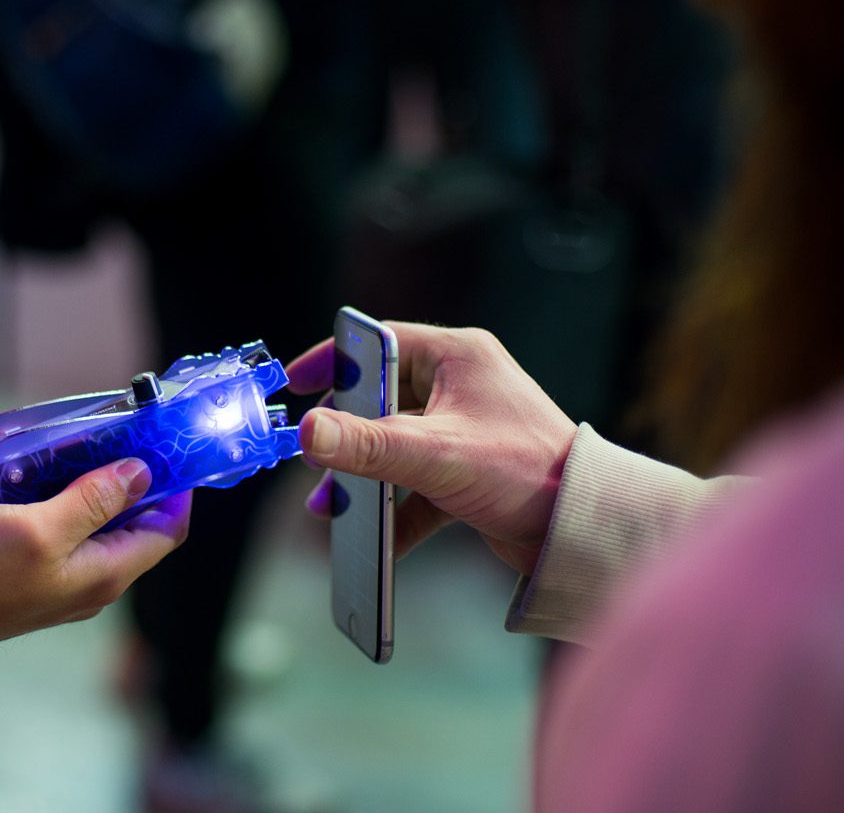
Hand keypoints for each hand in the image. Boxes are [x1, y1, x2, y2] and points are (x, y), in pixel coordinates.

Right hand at [0, 456, 189, 705]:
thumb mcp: (42, 530)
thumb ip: (95, 501)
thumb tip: (143, 474)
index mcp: (104, 569)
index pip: (166, 526)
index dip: (175, 484)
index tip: (162, 440)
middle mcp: (84, 568)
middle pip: (115, 504)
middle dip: (94, 459)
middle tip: (77, 422)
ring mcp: (47, 561)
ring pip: (58, 495)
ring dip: (27, 464)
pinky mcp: (11, 553)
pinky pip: (15, 505)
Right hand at [288, 322, 576, 574]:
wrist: (585, 531)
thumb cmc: (529, 474)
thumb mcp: (436, 455)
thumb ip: (366, 444)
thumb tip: (307, 431)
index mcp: (458, 356)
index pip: (378, 343)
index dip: (333, 361)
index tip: (297, 383)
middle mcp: (460, 385)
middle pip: (380, 400)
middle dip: (344, 437)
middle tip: (315, 460)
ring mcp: (464, 428)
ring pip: (394, 445)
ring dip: (363, 478)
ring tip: (331, 506)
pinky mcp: (469, 470)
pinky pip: (417, 483)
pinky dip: (395, 508)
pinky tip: (375, 539)